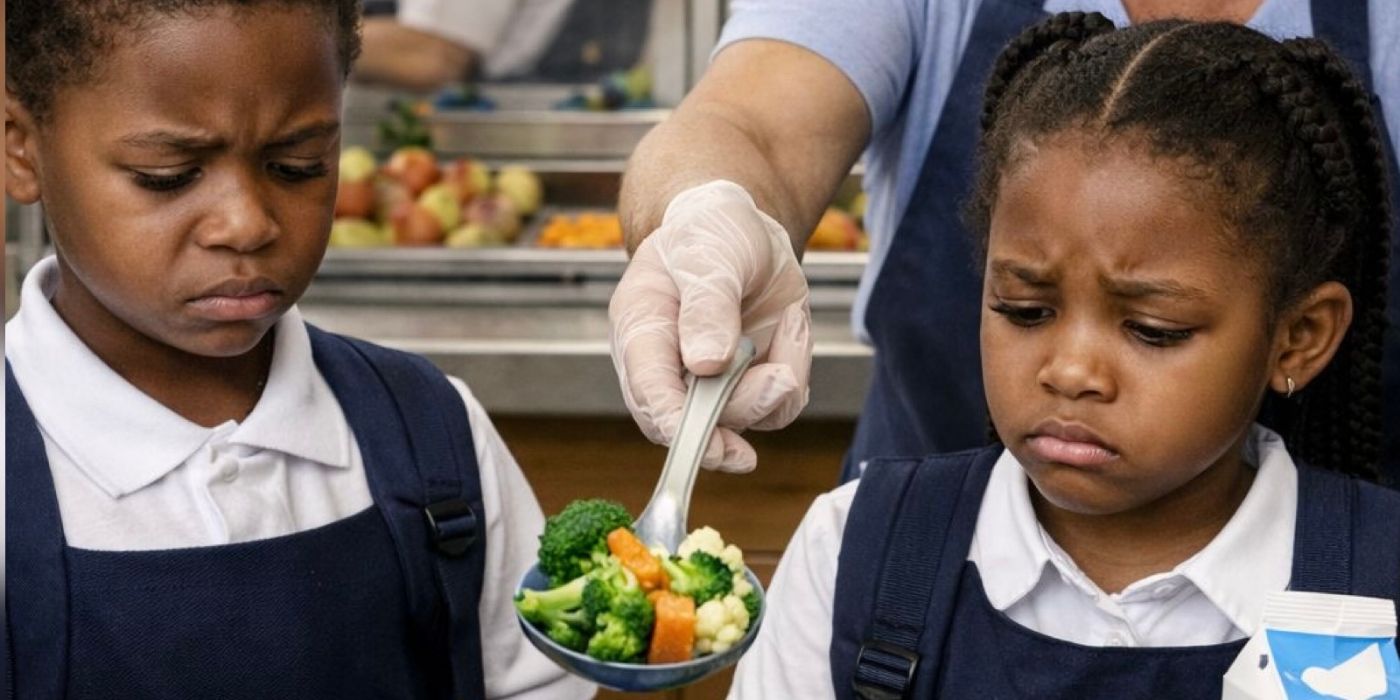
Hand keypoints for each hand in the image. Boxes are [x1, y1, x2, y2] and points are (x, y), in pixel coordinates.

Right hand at [609, 181, 811, 471]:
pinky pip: (777, 405)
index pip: (648, 391)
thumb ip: (707, 305)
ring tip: (791, 323)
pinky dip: (795, 368)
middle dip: (740, 412)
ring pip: (743, 419)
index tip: (709, 443)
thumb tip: (706, 364)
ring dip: (778, 381)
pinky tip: (792, 325)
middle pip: (693, 423)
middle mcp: (670, 369)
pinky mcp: (748, 386)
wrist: (746, 231)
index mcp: (641, 332)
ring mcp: (710, 385)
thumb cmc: (710, 233)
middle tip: (780, 379)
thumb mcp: (708, 253)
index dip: (674, 422)